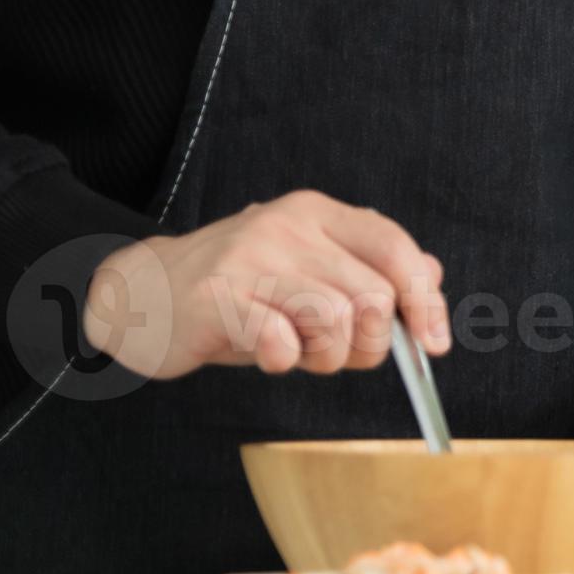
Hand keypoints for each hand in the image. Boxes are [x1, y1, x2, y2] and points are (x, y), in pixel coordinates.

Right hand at [81, 190, 446, 380]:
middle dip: (368, 344)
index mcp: (317, 213)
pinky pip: (281, 340)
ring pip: (335, 319)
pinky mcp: (215, 296)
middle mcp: (286, 225)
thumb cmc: (237, 289)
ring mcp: (249, 257)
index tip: (434, 345)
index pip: (395, 250)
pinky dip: (285, 360)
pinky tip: (268, 354)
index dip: (426, 301)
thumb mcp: (306, 268)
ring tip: (296, 352)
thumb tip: (432, 277)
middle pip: (372, 296)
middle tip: (334, 354)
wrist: (139, 292)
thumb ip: (367, 268)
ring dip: (326, 356)